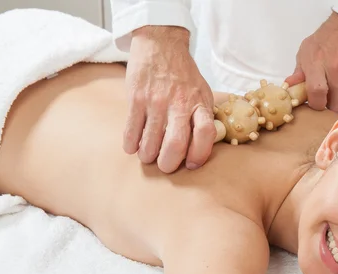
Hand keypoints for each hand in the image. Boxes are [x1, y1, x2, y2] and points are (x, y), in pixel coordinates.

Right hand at [124, 26, 216, 172]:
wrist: (160, 44)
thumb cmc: (183, 74)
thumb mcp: (202, 91)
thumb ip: (203, 116)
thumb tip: (203, 146)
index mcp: (199, 103)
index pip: (206, 133)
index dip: (200, 154)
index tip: (191, 164)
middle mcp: (179, 103)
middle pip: (176, 144)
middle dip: (169, 163)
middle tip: (165, 166)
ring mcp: (156, 101)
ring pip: (150, 142)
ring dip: (147, 156)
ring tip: (148, 155)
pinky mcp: (136, 98)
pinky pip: (131, 130)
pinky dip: (131, 144)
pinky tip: (133, 146)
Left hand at [285, 12, 337, 112]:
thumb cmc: (327, 38)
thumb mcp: (307, 51)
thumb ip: (299, 73)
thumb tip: (290, 88)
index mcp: (316, 63)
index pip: (317, 94)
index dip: (318, 104)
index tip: (319, 103)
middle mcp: (335, 66)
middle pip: (337, 102)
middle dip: (335, 103)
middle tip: (334, 96)